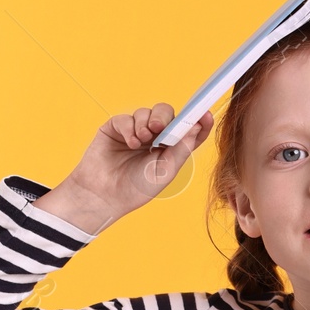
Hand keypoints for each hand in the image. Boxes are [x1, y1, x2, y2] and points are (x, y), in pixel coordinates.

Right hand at [51, 103, 212, 226]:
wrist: (105, 196)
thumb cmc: (137, 188)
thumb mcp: (166, 171)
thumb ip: (182, 148)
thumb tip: (197, 126)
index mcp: (171, 148)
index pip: (188, 129)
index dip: (198, 120)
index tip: (205, 113)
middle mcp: (155, 137)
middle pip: (167, 114)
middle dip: (165, 116)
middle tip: (159, 127)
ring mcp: (136, 131)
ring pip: (146, 113)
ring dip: (145, 123)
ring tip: (141, 141)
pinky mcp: (117, 128)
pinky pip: (126, 118)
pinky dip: (130, 127)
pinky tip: (130, 142)